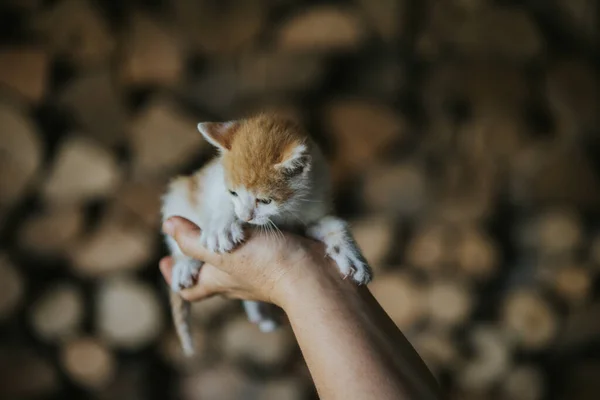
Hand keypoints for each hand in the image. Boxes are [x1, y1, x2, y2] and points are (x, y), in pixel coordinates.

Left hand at [160, 216, 325, 305]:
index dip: (175, 278)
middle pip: (211, 275)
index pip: (190, 289)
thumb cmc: (265, 264)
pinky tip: (254, 225)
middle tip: (194, 236)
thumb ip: (195, 240)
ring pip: (235, 263)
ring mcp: (259, 273)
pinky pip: (258, 253)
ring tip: (222, 226)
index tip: (165, 262)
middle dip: (200, 259)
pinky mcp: (278, 260)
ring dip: (226, 247)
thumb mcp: (223, 252)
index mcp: (220, 281)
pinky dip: (250, 240)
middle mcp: (237, 281)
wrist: (312, 273)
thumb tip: (167, 224)